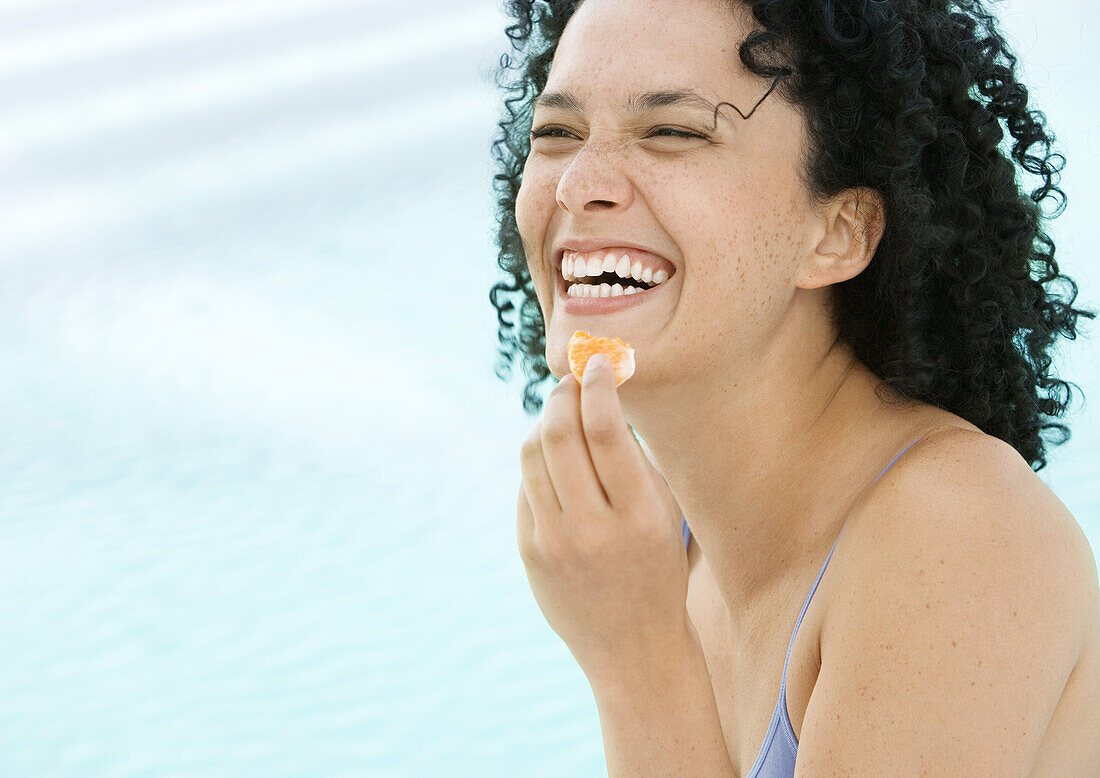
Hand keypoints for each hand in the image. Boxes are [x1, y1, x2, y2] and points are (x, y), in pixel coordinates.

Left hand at [516, 354, 689, 681]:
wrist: (632, 647)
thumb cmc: (656, 566)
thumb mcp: (663, 513)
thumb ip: (632, 458)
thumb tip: (596, 394)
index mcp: (640, 515)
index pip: (604, 430)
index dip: (595, 385)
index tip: (597, 363)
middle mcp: (593, 529)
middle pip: (558, 434)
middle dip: (561, 395)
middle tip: (571, 381)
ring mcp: (554, 542)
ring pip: (531, 454)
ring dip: (543, 421)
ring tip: (561, 414)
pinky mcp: (529, 551)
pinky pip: (525, 485)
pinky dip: (538, 459)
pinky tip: (555, 458)